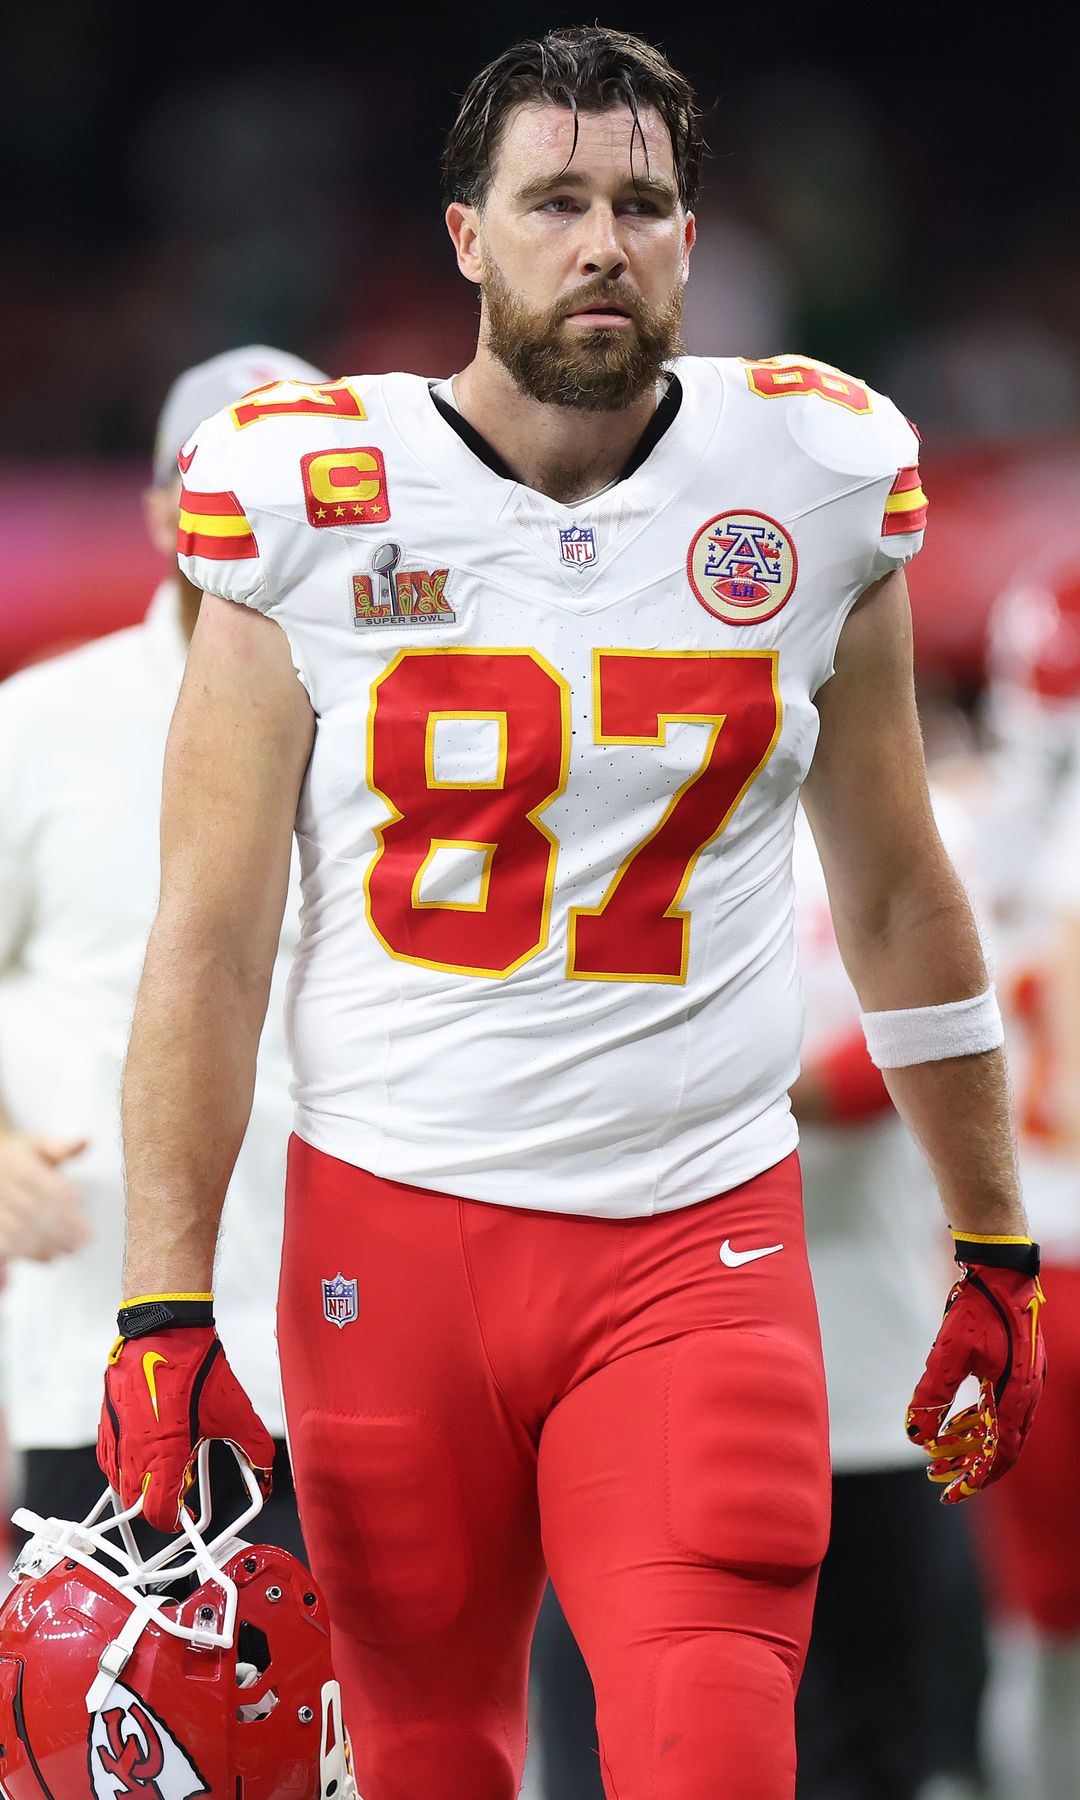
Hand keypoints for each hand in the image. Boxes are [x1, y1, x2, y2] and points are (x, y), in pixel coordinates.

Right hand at [0, 1132, 89, 1260]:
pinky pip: (9, 1245)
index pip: (35, 1179)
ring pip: (19, 1230)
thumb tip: (86, 1140)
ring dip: (49, 1241)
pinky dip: (31, 1253)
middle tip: (86, 1237)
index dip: (59, 1191)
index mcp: (13, 1163)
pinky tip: (52, 1257)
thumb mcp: (37, 1146)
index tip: (79, 1201)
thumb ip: (60, 1147)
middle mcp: (0, 1186)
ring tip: (74, 1249)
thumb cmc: (19, 1159)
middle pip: (31, 1208)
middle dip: (61, 1224)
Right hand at [98, 1326, 274, 1530]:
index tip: (189, 1515)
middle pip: (136, 1503)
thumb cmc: (195, 1366)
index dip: (175, 1521)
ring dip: (139, 1487)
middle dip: (157, 1505)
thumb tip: (266, 1474)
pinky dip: (122, 1466)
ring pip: (119, 1482)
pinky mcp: (107, 1420)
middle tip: (179, 1491)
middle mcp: (134, 1450)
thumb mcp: (234, 1411)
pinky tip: (142, 1453)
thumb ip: (254, 1448)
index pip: (159, 1512)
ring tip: (163, 1471)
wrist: (165, 1328)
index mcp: (163, 1454)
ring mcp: (116, 1435)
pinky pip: (108, 1458)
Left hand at [906, 1252, 1045, 1502]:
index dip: (976, 1478)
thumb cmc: (978, 1309)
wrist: (1001, 1272)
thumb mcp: (949, 1353)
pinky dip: (975, 1422)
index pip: (999, 1454)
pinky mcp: (1018, 1371)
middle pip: (1001, 1448)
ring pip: (998, 1429)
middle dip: (970, 1468)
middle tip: (939, 1482)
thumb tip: (914, 1436)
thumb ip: (932, 1395)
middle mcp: (1027, 1395)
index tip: (951, 1494)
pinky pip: (997, 1408)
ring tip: (936, 1457)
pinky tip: (951, 1428)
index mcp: (1017, 1396)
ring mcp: (1025, 1383)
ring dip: (969, 1445)